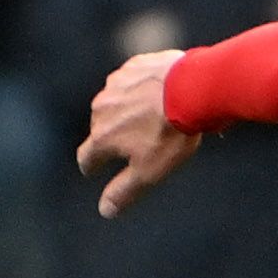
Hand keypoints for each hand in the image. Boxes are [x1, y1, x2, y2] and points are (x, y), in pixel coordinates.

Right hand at [75, 50, 201, 217]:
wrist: (191, 89)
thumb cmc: (171, 134)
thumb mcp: (150, 171)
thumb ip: (125, 191)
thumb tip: (105, 211)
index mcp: (102, 136)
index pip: (87, 156)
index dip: (91, 166)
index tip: (92, 169)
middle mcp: (101, 108)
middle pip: (101, 127)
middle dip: (113, 136)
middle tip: (132, 143)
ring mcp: (115, 85)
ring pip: (115, 103)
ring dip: (127, 111)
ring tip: (150, 118)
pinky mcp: (132, 67)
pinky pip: (131, 82)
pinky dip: (141, 90)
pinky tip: (158, 94)